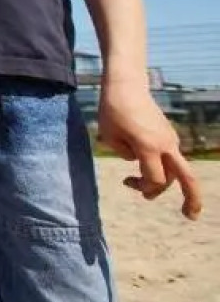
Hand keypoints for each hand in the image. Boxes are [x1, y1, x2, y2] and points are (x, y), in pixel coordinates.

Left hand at [97, 81, 201, 219]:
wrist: (126, 85)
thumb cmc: (112, 109)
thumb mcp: (109, 136)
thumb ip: (124, 153)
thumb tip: (137, 160)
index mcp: (149, 147)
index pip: (155, 180)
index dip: (143, 187)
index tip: (125, 181)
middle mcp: (166, 144)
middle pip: (187, 177)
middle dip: (192, 199)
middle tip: (190, 216)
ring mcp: (170, 139)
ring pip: (177, 169)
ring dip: (164, 182)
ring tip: (145, 192)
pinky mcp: (168, 134)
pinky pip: (170, 157)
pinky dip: (162, 167)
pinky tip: (145, 169)